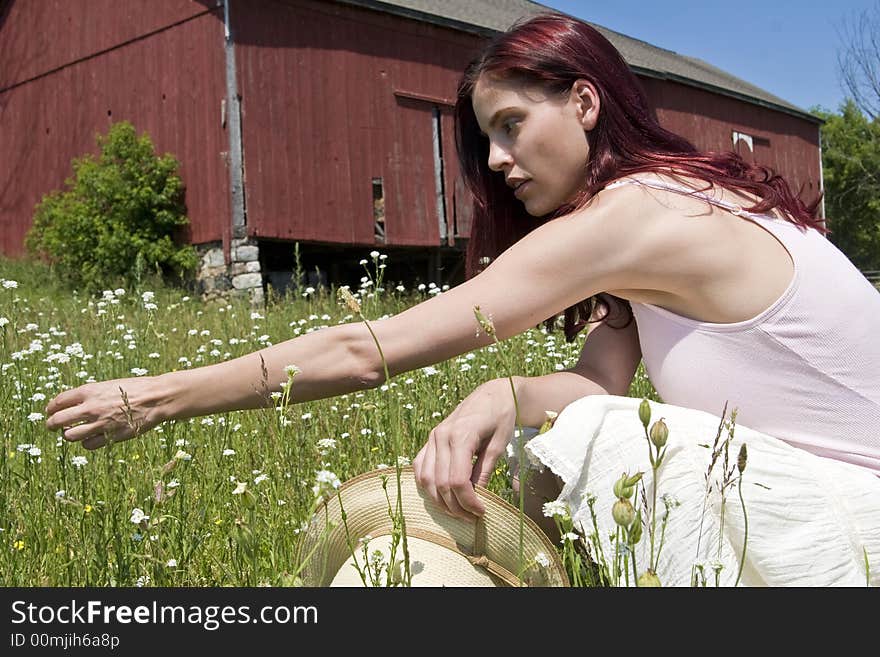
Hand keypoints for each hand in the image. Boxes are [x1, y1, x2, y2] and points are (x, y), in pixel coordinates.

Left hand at [45, 376, 167, 449]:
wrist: (157, 398)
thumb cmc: (135, 389)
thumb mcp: (109, 385)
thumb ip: (90, 395)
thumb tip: (72, 405)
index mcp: (90, 391)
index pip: (58, 402)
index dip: (51, 408)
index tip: (51, 412)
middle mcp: (91, 408)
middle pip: (57, 421)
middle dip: (51, 425)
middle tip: (52, 426)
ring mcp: (101, 423)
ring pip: (70, 436)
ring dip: (68, 435)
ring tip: (73, 433)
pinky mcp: (111, 436)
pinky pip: (88, 445)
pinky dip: (86, 443)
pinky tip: (91, 438)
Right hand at [412, 378, 517, 518]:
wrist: (492, 395)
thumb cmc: (501, 417)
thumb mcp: (499, 444)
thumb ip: (485, 470)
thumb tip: (477, 498)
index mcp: (460, 436)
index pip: (457, 480)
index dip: (468, 501)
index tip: (482, 512)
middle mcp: (440, 437)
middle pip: (441, 483)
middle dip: (456, 506)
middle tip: (472, 517)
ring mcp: (432, 438)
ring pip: (426, 479)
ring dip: (440, 500)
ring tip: (458, 511)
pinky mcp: (430, 440)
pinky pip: (420, 467)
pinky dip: (427, 485)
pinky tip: (440, 496)